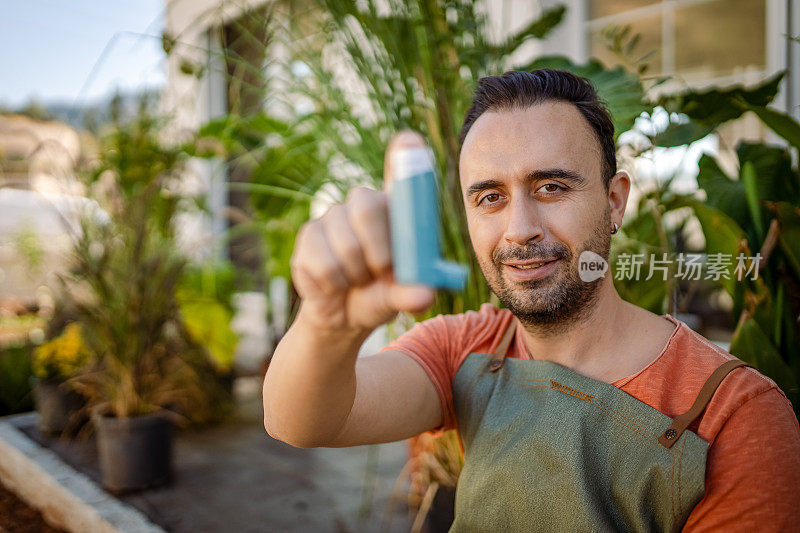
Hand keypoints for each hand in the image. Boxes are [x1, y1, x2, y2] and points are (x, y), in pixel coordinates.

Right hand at [290, 131, 435, 332]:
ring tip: (358, 281)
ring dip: (357, 276)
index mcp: (396, 207)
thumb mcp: (403, 296)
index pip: (402, 167)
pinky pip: (324, 264)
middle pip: (368, 206)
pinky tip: (335, 284)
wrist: (344, 316)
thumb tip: (424, 294)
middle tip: (381, 273)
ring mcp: (332, 215)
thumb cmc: (382, 295)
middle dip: (379, 249)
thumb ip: (415, 293)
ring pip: (346, 245)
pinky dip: (334, 285)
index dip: (405, 153)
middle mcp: (363, 202)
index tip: (408, 142)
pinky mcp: (307, 235)